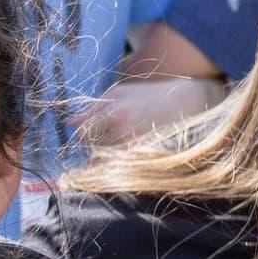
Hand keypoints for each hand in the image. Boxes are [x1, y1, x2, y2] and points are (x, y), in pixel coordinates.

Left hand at [75, 77, 225, 149]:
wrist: (188, 104)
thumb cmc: (148, 95)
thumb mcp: (118, 92)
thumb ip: (91, 107)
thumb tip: (69, 124)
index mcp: (114, 113)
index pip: (81, 133)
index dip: (82, 132)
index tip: (89, 129)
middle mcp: (123, 134)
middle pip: (90, 149)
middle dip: (92, 142)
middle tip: (109, 132)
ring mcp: (134, 149)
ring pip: (104, 159)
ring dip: (106, 152)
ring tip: (123, 138)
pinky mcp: (144, 159)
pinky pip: (119, 166)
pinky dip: (119, 160)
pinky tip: (129, 148)